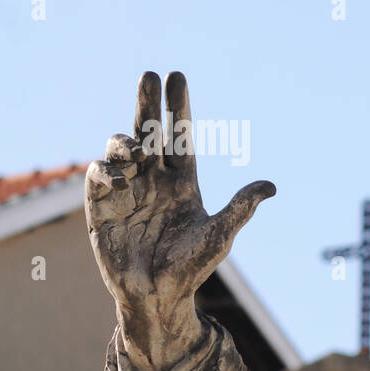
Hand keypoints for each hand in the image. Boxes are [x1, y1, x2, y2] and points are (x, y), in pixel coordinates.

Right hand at [85, 71, 274, 370]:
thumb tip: (272, 185)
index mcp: (182, 182)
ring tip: (137, 150)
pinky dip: (105, 169)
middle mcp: (153, 180)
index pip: (180, 137)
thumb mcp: (220, 234)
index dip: (178, 108)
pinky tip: (121, 177)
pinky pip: (97, 177)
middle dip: (148, 103)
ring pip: (120, 149)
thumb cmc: (192, 266)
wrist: (157, 294)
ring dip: (126, 140)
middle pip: (149, 132)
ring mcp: (127, 191)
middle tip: (149, 75)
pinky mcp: (101, 207)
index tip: (177, 77)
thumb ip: (241, 207)